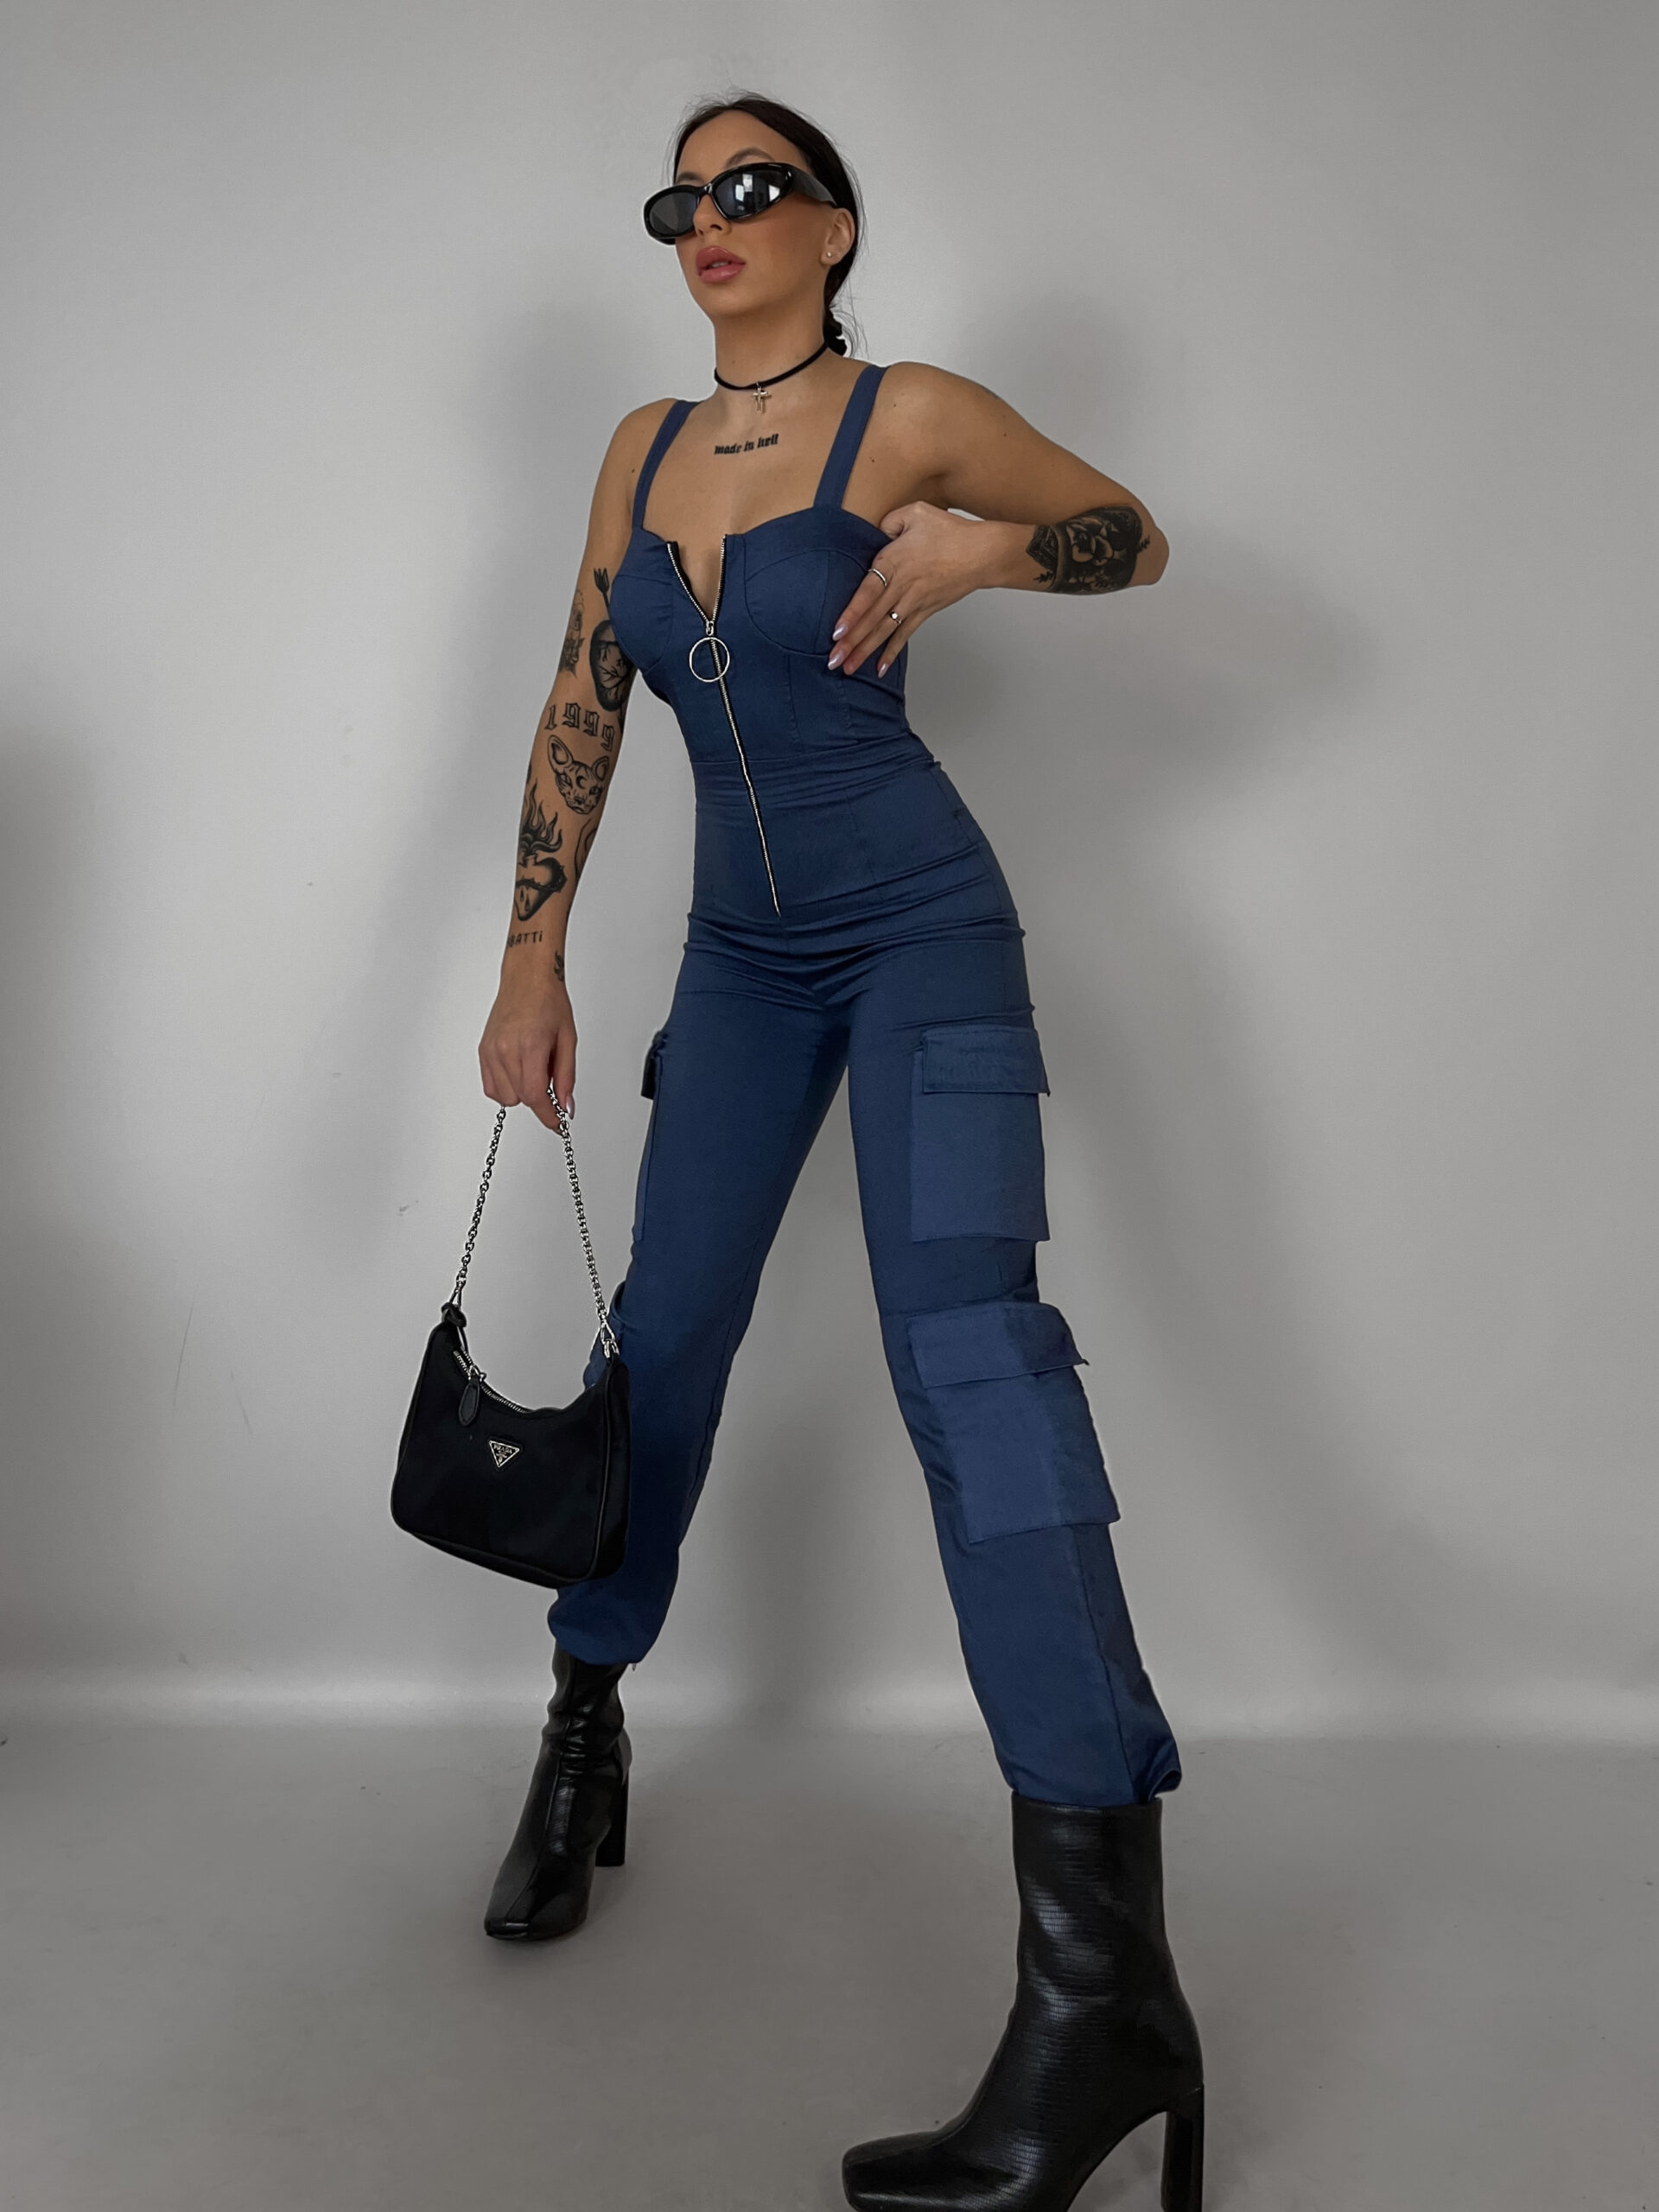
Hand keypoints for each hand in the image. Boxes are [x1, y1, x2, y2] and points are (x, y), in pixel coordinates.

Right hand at [479, 972, 575, 1128]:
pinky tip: (518, 1069)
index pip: (535, 1096)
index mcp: (529, 1045)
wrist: (527, 978)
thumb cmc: (548, 1001)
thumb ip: (566, 1077)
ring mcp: (490, 1050)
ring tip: (533, 1066)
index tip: (558, 1125)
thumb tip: (566, 1107)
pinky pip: (492, 1087)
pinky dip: (507, 1086)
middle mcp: (505, 1049)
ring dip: (522, 1092)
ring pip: (505, 1097)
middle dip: (540, 1097)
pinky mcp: (482, 1051)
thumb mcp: (568, 1040)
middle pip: (521, 1099)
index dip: (548, 1115)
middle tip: (550, 1074)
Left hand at [827, 503, 1006, 676]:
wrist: (983, 553)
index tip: (837, 631)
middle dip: (851, 641)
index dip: (852, 613)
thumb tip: (876, 533)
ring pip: (885, 630)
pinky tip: (879, 668)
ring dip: (865, 650)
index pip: (868, 591)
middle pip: (872, 617)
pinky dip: (892, 652)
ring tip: (847, 668)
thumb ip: (889, 521)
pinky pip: (905, 634)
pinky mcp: (925, 611)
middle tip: (832, 660)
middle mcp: (902, 585)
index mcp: (895, 560)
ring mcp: (914, 602)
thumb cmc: (951, 531)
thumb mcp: (916, 513)